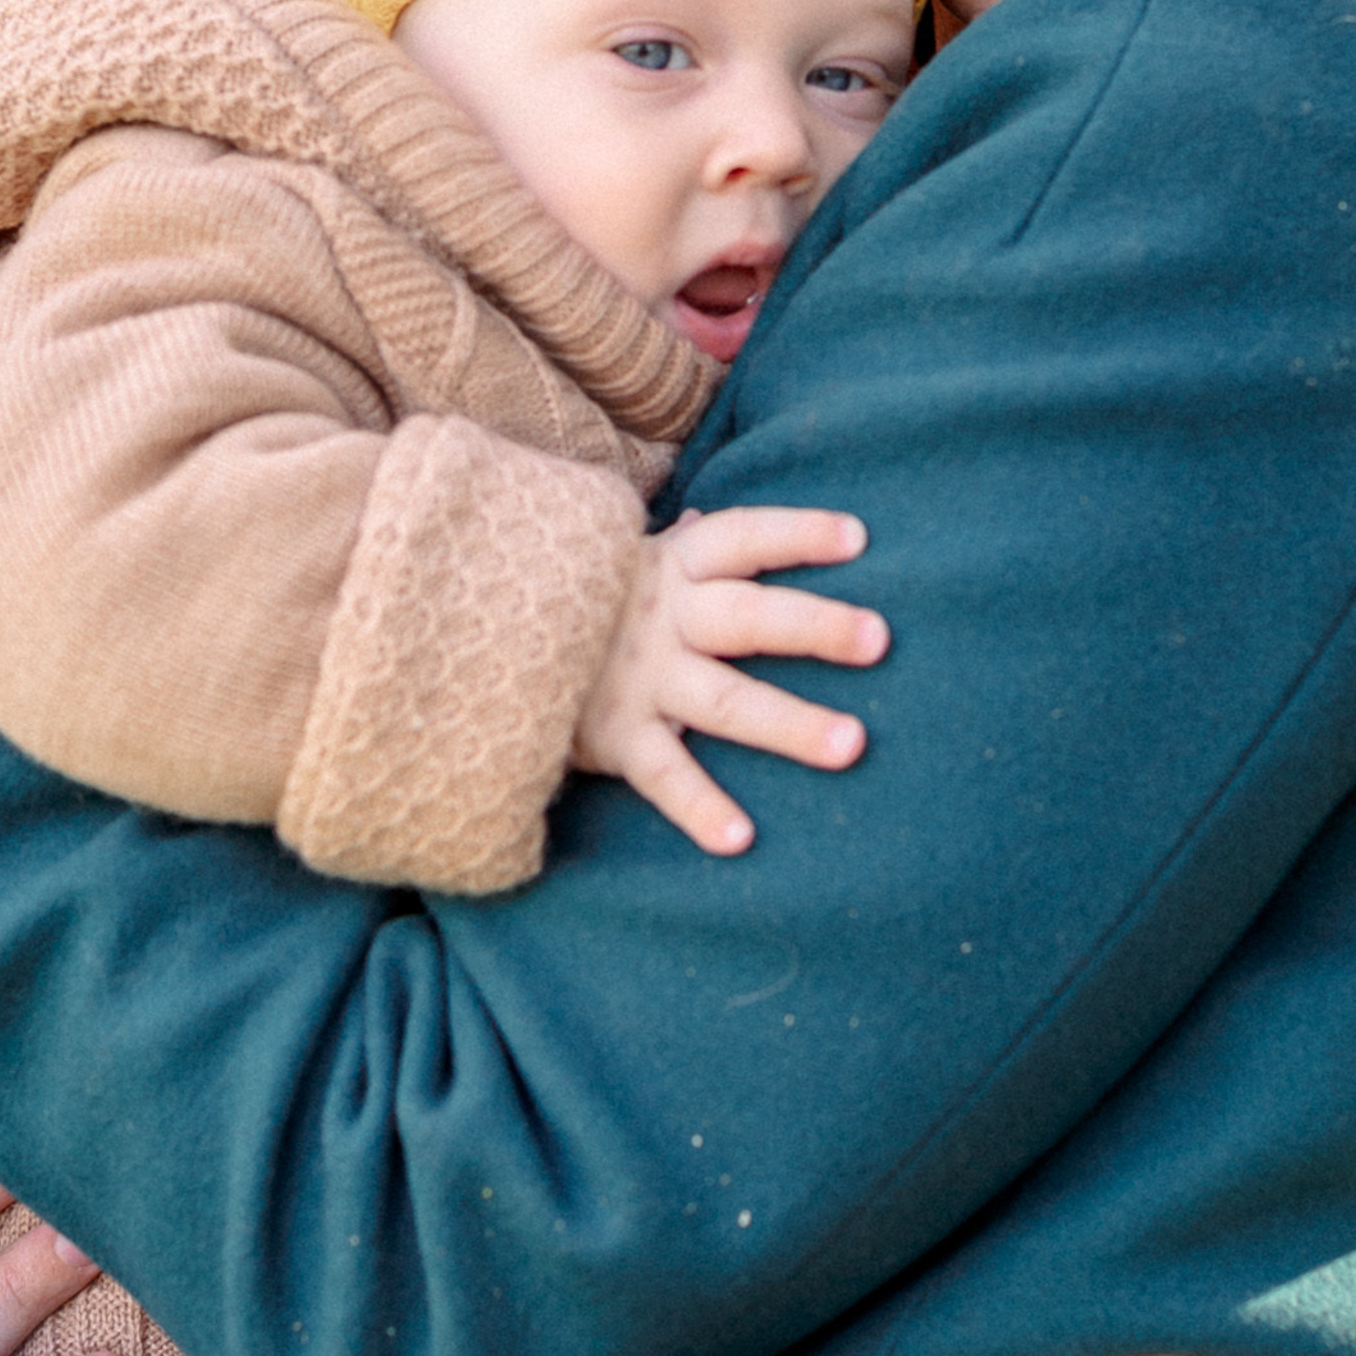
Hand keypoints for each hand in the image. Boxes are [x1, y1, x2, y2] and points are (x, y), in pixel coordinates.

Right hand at [572, 506, 885, 854]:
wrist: (476, 633)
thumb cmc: (570, 596)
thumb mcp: (619, 558)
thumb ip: (673, 547)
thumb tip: (704, 517)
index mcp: (671, 567)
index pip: (741, 538)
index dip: (796, 534)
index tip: (858, 538)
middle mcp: (663, 620)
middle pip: (747, 617)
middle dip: (815, 626)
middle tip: (879, 639)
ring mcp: (641, 679)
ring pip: (725, 701)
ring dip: (790, 724)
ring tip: (852, 745)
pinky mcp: (614, 736)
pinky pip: (663, 775)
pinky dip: (699, 808)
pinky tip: (740, 838)